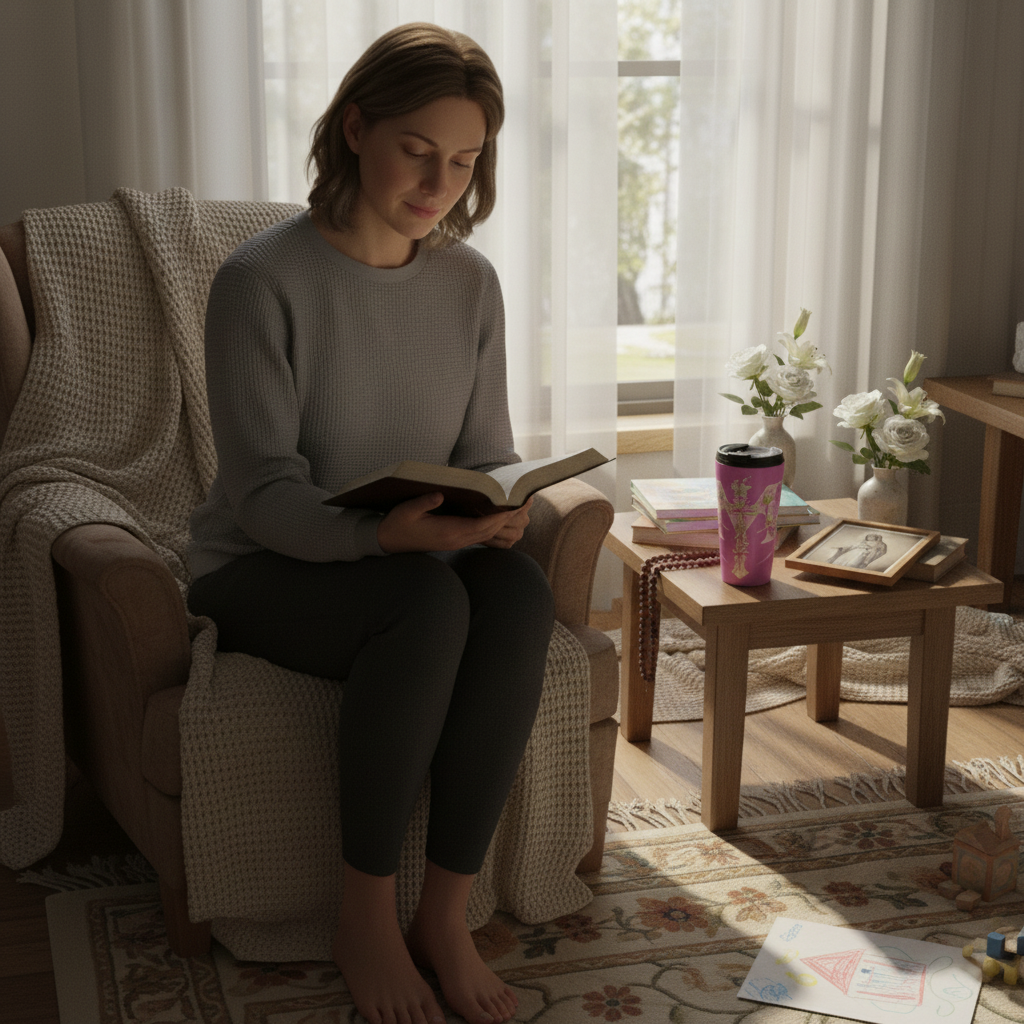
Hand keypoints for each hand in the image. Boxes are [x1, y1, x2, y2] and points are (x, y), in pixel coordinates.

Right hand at [377, 492, 525, 553]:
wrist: (388, 542)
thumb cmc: (398, 523)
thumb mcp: (407, 510)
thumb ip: (424, 502)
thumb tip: (439, 494)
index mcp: (448, 532)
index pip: (481, 525)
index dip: (500, 516)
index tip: (515, 506)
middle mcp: (456, 539)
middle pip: (489, 530)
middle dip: (508, 518)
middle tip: (525, 503)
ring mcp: (455, 542)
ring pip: (486, 534)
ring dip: (502, 523)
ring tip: (518, 509)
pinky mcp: (453, 541)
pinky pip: (478, 535)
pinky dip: (492, 527)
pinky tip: (499, 518)